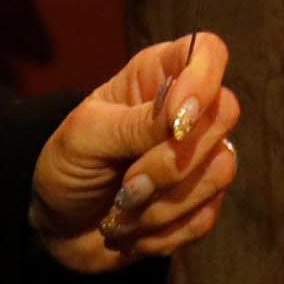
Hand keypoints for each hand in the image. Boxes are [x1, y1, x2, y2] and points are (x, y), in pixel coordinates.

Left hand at [29, 31, 240, 274]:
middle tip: (127, 183)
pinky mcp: (202, 203)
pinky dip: (162, 231)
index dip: (204, 81)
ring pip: (220, 171)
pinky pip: (206, 216)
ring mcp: (199, 158)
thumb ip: (133, 123)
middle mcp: (187, 112)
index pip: (208, 52)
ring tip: (123, 209)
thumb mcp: (84, 137)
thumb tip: (183, 114)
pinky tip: (134, 229)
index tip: (176, 123)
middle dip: (170, 162)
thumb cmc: (67, 168)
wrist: (58, 230)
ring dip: (161, 205)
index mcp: (157, 77)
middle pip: (225, 114)